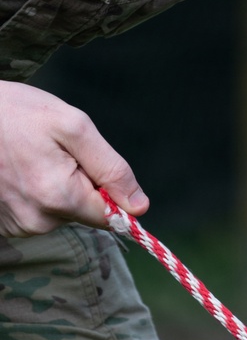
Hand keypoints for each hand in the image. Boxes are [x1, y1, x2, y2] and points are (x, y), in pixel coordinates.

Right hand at [0, 82, 147, 234]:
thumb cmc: (16, 113)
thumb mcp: (73, 126)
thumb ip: (112, 169)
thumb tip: (139, 208)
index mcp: (59, 198)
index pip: (111, 217)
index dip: (108, 191)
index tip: (89, 165)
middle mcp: (38, 221)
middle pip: (84, 214)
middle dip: (79, 184)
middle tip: (51, 153)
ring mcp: (18, 226)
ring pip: (60, 214)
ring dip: (55, 188)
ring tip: (30, 158)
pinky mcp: (5, 225)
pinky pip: (37, 214)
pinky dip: (34, 194)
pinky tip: (17, 170)